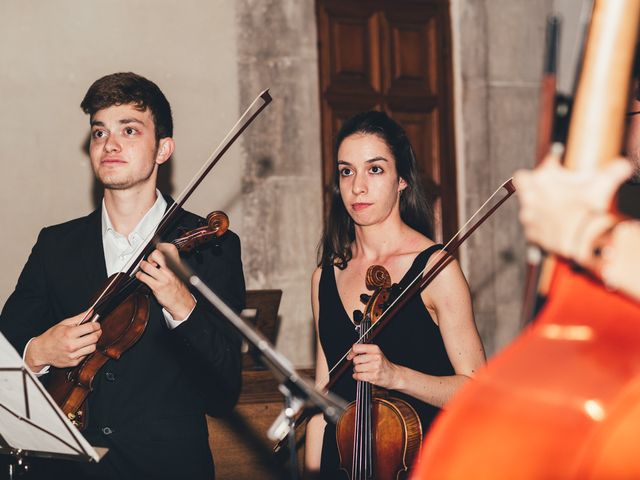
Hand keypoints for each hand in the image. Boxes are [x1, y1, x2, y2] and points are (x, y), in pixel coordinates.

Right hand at [26, 310, 100, 369]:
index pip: (90, 328)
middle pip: (94, 338)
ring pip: (93, 348)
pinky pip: (86, 355)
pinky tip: (80, 347)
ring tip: (87, 339)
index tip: (96, 325)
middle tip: (95, 331)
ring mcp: (72, 355)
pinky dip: (86, 350)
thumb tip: (91, 311)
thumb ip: (79, 317)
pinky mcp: (73, 362)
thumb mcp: (63, 324)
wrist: (40, 351)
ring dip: (92, 342)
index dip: (96, 325)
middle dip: (97, 333)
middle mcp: (71, 345)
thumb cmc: (52, 336)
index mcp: (68, 333)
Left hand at [135, 243, 194, 319]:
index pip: (169, 248)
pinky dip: (139, 276)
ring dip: (142, 266)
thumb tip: (159, 255)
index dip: (160, 247)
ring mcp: (163, 278)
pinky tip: (142, 277)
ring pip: (146, 266)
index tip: (157, 250)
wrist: (182, 303)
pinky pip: (143, 277)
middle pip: (156, 254)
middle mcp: (170, 270)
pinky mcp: (157, 286)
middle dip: (150, 256)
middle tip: (150, 261)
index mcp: (176, 265)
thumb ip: (170, 264)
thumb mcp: (178, 273)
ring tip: (144, 269)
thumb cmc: (178, 288)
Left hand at [347, 343, 399, 388]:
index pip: (357, 348)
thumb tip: (350, 354)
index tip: (350, 356)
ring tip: (363, 370)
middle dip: (356, 363)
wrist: (393, 375)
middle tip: (360, 365)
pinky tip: (361, 375)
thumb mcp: (375, 353)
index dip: (351, 353)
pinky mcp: (374, 376)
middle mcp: (376, 357)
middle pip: (356, 359)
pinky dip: (357, 376)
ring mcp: (375, 367)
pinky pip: (359, 376)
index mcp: (375, 349)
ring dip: (357, 371)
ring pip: (356, 368)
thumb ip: (363, 351)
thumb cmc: (383, 364)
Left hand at [514, 154, 631, 257]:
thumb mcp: (602, 183)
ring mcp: (529, 216)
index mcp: (541, 179)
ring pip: (527, 207)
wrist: (585, 238)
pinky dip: (541, 226)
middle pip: (524, 185)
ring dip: (538, 207)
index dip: (549, 168)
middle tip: (553, 189)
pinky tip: (555, 224)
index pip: (538, 167)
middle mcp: (530, 197)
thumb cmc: (589, 209)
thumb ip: (612, 171)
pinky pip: (533, 227)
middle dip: (536, 186)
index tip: (558, 170)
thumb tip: (621, 166)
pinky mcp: (532, 233)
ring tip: (557, 209)